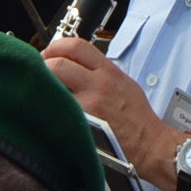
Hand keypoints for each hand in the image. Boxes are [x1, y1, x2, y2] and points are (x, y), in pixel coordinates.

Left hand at [42, 36, 179, 189]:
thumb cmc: (138, 118)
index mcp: (108, 72)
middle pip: (58, 63)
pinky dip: (50, 109)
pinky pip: (58, 111)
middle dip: (43, 65)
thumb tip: (77, 65)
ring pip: (53, 87)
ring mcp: (88, 105)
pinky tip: (51, 112)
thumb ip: (101, 72)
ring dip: (43, 87)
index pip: (77, 46)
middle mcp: (98, 85)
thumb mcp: (125, 83)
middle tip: (40, 71)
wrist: (150, 144)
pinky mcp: (82, 124)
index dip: (57, 46)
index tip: (50, 52)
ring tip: (44, 91)